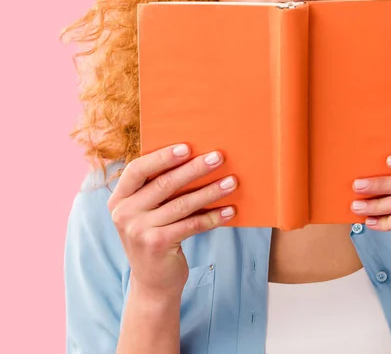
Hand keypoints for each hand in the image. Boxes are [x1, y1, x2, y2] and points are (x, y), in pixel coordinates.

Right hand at [107, 144, 236, 299]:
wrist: (152, 283)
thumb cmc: (156, 235)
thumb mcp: (147, 212)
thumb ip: (157, 189)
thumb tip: (195, 157)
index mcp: (119, 198)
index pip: (137, 169)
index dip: (162, 156)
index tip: (187, 147)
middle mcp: (123, 213)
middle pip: (165, 183)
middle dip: (195, 168)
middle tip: (218, 157)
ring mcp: (138, 231)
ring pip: (182, 203)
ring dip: (210, 191)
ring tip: (232, 181)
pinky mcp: (157, 245)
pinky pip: (191, 225)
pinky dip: (213, 217)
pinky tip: (230, 210)